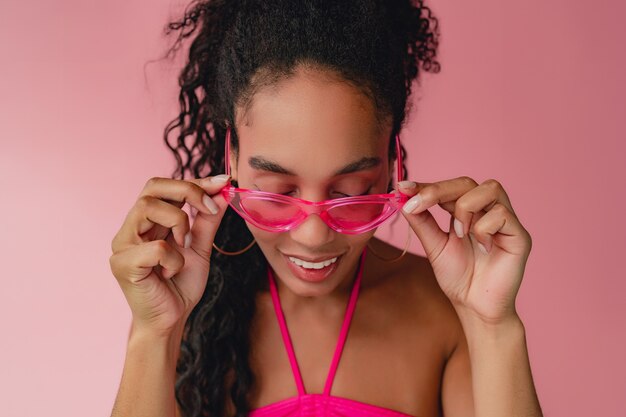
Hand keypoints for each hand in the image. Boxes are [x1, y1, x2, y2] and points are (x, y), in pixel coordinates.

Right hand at [109, 174, 230, 335]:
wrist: (170, 321)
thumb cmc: (180, 286)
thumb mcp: (200, 248)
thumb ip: (207, 221)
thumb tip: (222, 192)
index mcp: (147, 222)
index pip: (164, 187)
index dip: (194, 181)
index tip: (224, 181)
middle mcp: (130, 228)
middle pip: (151, 187)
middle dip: (187, 191)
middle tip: (209, 208)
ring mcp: (122, 244)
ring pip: (148, 208)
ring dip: (178, 224)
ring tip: (184, 247)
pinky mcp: (122, 264)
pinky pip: (155, 247)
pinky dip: (173, 258)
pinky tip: (170, 273)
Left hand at [397, 177, 531, 324]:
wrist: (474, 306)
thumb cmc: (458, 277)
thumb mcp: (433, 246)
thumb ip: (421, 222)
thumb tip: (403, 199)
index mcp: (467, 211)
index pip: (449, 187)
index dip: (426, 184)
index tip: (403, 187)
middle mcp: (487, 211)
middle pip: (467, 182)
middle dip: (439, 190)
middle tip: (419, 204)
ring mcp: (506, 221)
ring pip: (490, 189)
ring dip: (465, 208)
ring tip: (459, 233)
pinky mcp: (519, 236)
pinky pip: (501, 215)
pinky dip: (483, 229)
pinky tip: (482, 248)